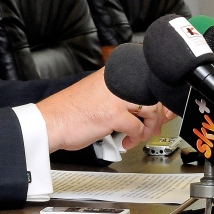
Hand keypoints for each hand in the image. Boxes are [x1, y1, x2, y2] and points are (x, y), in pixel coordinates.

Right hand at [36, 68, 174, 152]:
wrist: (51, 121)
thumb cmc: (71, 110)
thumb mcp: (98, 93)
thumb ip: (119, 96)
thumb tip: (142, 106)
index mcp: (112, 73)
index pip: (146, 79)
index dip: (159, 97)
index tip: (162, 109)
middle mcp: (115, 81)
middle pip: (152, 94)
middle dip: (157, 115)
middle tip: (151, 127)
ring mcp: (115, 97)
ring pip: (150, 108)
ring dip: (149, 126)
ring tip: (140, 134)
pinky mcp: (112, 114)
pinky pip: (137, 127)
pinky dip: (136, 137)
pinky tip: (127, 140)